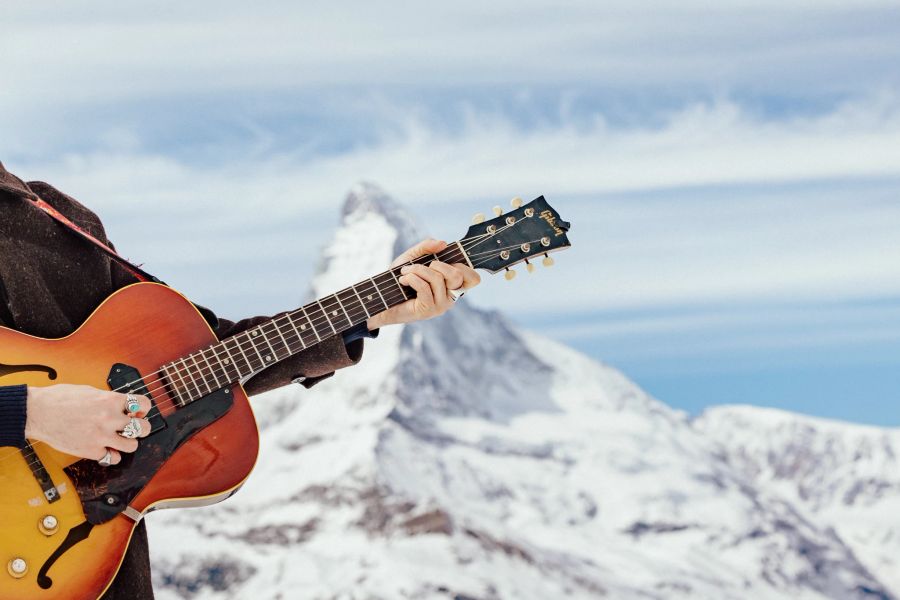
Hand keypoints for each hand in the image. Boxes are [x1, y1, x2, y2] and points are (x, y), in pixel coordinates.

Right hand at [25, 384, 151, 464]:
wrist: (37, 412)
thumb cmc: (60, 399)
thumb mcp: (91, 391)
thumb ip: (109, 399)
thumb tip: (125, 405)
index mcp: (111, 400)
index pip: (144, 404)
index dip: (144, 409)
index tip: (139, 412)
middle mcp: (109, 418)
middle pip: (143, 428)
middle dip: (141, 428)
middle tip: (134, 427)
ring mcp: (101, 436)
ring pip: (132, 446)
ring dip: (128, 443)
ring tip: (119, 439)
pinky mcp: (90, 451)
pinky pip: (113, 458)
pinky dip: (110, 455)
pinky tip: (104, 448)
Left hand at [367, 238, 480, 328]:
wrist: (381, 298)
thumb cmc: (400, 278)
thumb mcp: (413, 257)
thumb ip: (427, 247)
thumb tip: (443, 243)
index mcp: (453, 285)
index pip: (473, 278)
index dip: (462, 266)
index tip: (442, 261)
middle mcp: (451, 297)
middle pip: (458, 275)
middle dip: (437, 264)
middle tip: (422, 266)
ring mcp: (441, 305)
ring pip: (438, 279)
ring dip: (418, 270)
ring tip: (405, 272)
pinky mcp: (428, 310)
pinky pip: (424, 287)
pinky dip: (412, 278)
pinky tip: (403, 280)